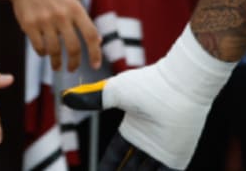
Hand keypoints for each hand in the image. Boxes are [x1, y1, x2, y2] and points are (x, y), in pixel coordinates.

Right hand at [10, 0, 102, 71]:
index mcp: (75, 8)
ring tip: (57, 66)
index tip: (96, 65)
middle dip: (74, 63)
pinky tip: (44, 52)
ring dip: (56, 62)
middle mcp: (62, 15)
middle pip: (73, 48)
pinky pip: (39, 48)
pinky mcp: (30, 25)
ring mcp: (45, 20)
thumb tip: (98, 40)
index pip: (90, 34)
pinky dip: (43, 53)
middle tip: (72, 69)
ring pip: (55, 51)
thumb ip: (83, 19)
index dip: (95, 53)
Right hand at [62, 27, 235, 169]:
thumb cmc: (148, 84)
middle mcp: (147, 141)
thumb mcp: (114, 93)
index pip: (116, 153)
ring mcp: (162, 151)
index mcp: (133, 127)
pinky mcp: (176, 159)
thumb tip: (65, 97)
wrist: (180, 86)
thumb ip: (91, 98)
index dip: (107, 165)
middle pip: (130, 168)